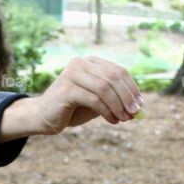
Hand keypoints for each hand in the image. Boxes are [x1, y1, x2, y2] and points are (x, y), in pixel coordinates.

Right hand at [0, 57, 142, 141]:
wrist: (43, 118)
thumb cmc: (71, 110)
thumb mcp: (97, 103)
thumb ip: (114, 101)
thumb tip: (138, 107)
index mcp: (90, 62)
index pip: (118, 71)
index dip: (132, 88)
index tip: (140, 105)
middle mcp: (81, 63)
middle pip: (113, 77)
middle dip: (127, 97)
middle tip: (134, 113)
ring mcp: (72, 74)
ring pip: (105, 88)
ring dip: (118, 105)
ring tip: (123, 119)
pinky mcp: (67, 89)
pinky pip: (94, 99)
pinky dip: (107, 111)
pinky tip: (112, 121)